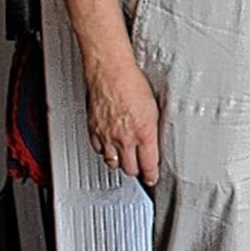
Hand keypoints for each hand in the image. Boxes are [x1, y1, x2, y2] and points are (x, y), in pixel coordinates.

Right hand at [84, 59, 159, 184]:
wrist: (111, 73)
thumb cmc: (133, 83)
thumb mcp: (154, 107)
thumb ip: (153, 128)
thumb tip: (155, 139)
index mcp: (144, 132)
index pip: (149, 164)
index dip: (151, 174)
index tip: (153, 178)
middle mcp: (125, 138)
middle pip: (130, 168)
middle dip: (137, 170)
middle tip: (140, 169)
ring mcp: (108, 137)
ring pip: (113, 163)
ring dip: (120, 163)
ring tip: (126, 160)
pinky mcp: (94, 132)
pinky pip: (100, 151)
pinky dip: (106, 152)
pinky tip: (110, 147)